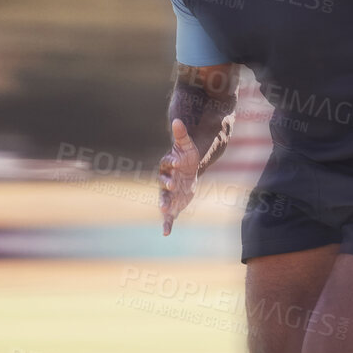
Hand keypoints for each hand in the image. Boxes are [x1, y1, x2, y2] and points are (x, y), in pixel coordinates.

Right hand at [158, 118, 199, 235]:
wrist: (189, 170)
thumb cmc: (187, 156)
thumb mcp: (186, 145)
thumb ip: (181, 134)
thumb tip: (177, 119)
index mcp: (168, 166)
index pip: (167, 164)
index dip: (172, 163)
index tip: (178, 162)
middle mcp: (165, 180)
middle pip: (163, 184)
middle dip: (166, 186)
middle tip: (171, 187)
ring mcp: (168, 193)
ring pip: (164, 200)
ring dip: (164, 205)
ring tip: (164, 211)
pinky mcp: (173, 204)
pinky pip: (168, 215)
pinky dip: (167, 223)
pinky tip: (166, 233)